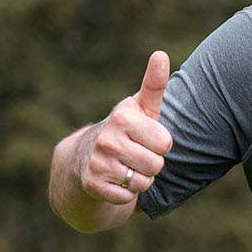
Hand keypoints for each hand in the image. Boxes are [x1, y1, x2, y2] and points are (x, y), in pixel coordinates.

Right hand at [79, 52, 173, 208]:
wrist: (85, 160)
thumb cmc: (125, 132)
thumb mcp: (140, 109)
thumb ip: (154, 85)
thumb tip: (161, 54)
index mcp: (123, 118)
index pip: (166, 144)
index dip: (160, 145)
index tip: (146, 139)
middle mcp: (107, 139)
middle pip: (156, 165)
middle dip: (151, 165)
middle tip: (135, 155)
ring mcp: (97, 163)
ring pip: (143, 183)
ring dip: (140, 180)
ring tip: (126, 167)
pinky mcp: (91, 185)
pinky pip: (126, 198)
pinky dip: (125, 194)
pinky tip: (114, 181)